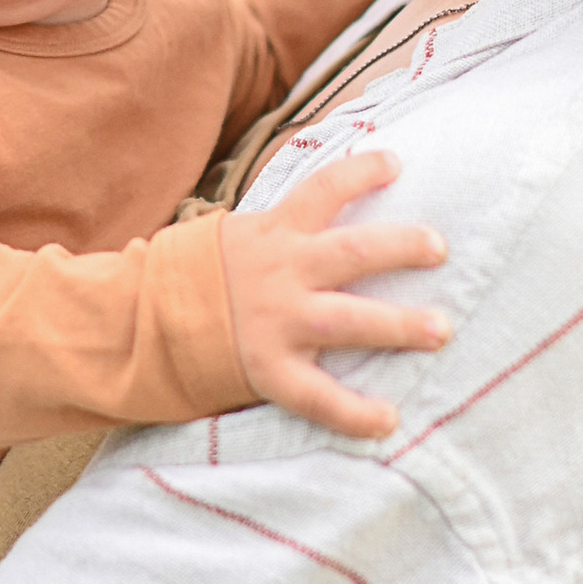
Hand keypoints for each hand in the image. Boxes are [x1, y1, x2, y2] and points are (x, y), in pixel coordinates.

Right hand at [215, 151, 449, 442]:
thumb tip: (327, 209)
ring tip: (440, 330)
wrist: (142, 323)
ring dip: (399, 325)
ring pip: (348, 320)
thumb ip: (280, 230)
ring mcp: (277, 322)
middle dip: (402, 247)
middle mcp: (282, 273)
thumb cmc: (197, 278)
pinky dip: (354, 412)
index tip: (396, 163)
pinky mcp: (268, 369)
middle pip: (354, 253)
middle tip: (440, 248)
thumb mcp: (234, 237)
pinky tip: (389, 421)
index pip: (323, 189)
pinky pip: (318, 395)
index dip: (361, 172)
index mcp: (274, 233)